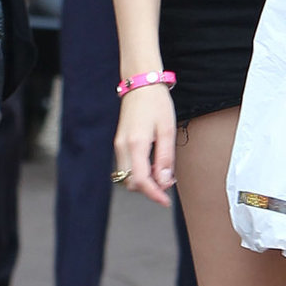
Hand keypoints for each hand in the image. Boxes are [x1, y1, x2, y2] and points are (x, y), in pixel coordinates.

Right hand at [113, 85, 176, 206]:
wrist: (140, 84)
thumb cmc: (156, 103)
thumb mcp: (167, 130)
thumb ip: (165, 158)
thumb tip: (164, 181)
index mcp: (135, 144)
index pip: (140, 180)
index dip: (154, 194)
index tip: (165, 201)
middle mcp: (122, 147)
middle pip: (131, 182)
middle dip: (148, 188)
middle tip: (167, 181)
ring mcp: (118, 145)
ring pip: (127, 176)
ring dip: (143, 180)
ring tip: (161, 171)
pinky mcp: (119, 142)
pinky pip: (126, 166)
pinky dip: (138, 171)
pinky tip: (152, 163)